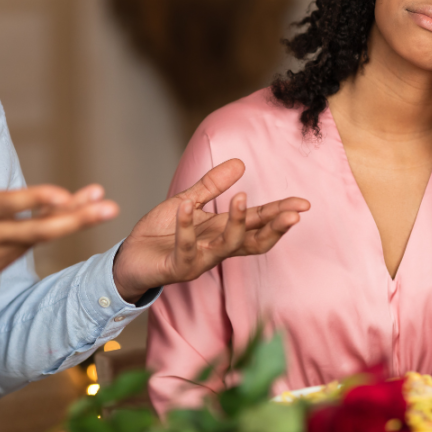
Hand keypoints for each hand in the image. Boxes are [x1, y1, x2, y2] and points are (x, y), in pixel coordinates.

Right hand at [0, 129, 118, 300]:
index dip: (35, 201)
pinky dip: (51, 231)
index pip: (4, 206)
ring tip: (102, 205)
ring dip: (72, 221)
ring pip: (38, 238)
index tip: (64, 194)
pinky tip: (75, 214)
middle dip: (75, 219)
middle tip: (109, 207)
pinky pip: (28, 246)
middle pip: (35, 230)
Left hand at [112, 159, 309, 302]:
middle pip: (254, 241)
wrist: (128, 259)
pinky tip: (187, 206)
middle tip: (293, 214)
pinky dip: (186, 227)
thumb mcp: (188, 202)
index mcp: (221, 231)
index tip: (302, 205)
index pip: (258, 223)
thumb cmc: (159, 234)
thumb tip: (240, 163)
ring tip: (242, 198)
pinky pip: (185, 248)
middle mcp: (216, 249)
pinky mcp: (176, 267)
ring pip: (226, 246)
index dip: (280, 214)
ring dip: (237, 223)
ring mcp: (198, 261)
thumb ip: (212, 186)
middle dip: (274, 228)